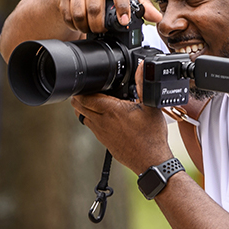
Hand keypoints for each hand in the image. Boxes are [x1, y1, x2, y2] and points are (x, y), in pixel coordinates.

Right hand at [55, 0, 161, 34]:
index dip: (122, 7)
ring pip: (79, 13)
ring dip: (86, 27)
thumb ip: (141, 5)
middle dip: (99, 25)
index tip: (123, 21)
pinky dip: (74, 24)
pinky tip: (80, 24)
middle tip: (103, 31)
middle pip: (95, 7)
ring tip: (91, 29)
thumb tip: (157, 17)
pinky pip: (68, 14)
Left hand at [71, 58, 172, 174]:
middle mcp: (101, 121)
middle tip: (90, 90)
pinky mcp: (103, 141)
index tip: (89, 83)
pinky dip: (92, 118)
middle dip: (80, 96)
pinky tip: (105, 115)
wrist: (150, 161)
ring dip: (84, 107)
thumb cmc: (151, 136)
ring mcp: (100, 133)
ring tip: (96, 100)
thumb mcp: (151, 106)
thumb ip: (143, 84)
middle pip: (77, 106)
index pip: (84, 97)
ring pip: (81, 116)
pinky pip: (90, 126)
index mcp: (111, 110)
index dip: (83, 88)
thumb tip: (140, 67)